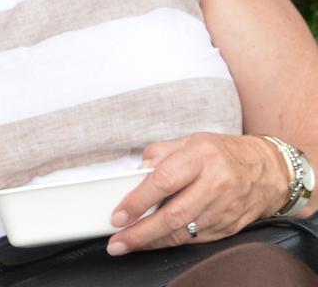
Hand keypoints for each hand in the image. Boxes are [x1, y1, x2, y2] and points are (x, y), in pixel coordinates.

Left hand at [106, 133, 288, 254]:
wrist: (269, 171)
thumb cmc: (223, 153)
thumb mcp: (190, 140)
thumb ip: (159, 153)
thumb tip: (136, 172)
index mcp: (201, 156)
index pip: (163, 181)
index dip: (137, 201)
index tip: (118, 215)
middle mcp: (215, 183)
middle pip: (173, 215)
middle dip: (141, 232)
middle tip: (117, 241)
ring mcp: (224, 208)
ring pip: (184, 232)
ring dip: (152, 242)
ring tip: (127, 245)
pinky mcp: (229, 226)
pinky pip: (196, 239)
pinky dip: (171, 242)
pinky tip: (153, 242)